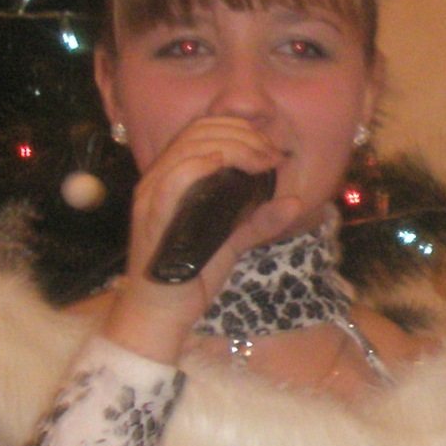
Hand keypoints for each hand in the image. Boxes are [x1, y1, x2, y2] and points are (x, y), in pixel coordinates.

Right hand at [101, 116, 293, 363]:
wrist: (161, 315)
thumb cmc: (192, 277)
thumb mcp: (232, 242)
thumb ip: (258, 221)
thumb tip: (294, 202)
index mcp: (173, 179)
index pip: (202, 132)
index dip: (240, 130)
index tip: (272, 151)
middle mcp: (157, 180)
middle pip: (198, 131)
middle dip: (243, 134)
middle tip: (271, 154)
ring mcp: (152, 196)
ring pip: (190, 147)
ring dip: (233, 146)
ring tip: (262, 161)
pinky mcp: (153, 216)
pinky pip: (175, 178)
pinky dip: (203, 164)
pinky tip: (228, 165)